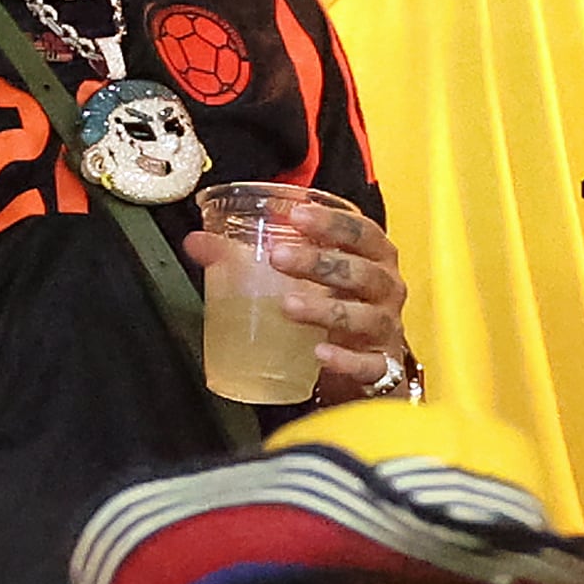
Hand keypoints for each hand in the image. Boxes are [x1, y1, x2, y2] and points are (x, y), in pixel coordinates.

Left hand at [183, 205, 411, 400]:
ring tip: (288, 305)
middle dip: (321, 262)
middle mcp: (385, 290)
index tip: (297, 216)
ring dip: (326, 309)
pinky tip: (319, 353)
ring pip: (364, 316)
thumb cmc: (338, 306)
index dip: (333, 222)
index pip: (362, 232)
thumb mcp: (305, 278)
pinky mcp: (379, 367)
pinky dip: (344, 359)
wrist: (367, 364)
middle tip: (279, 257)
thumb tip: (198, 242)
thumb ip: (251, 258)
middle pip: (362, 271)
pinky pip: (366, 364)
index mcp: (373, 259)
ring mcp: (384, 329)